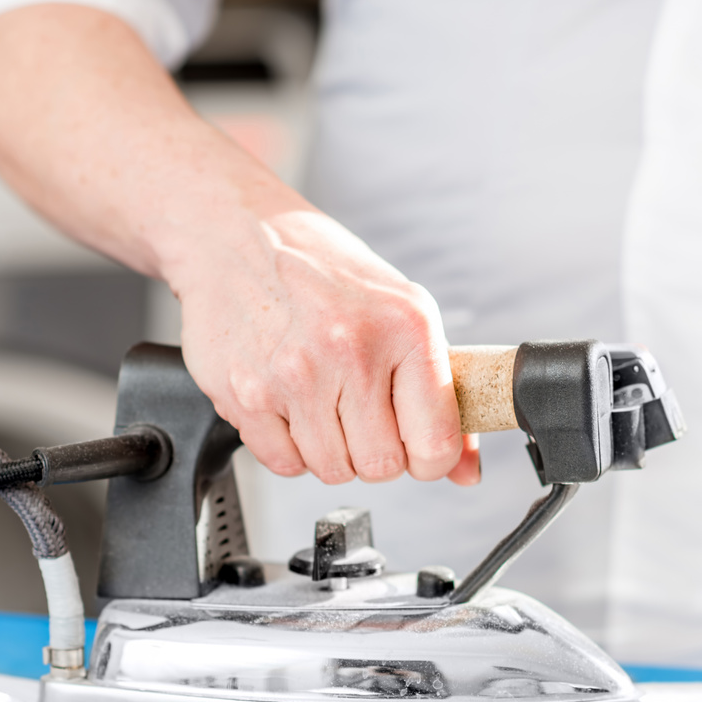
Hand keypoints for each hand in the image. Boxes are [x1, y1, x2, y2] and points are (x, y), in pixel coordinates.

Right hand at [175, 207, 478, 486]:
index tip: (419, 447)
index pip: (435, 443)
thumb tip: (464, 468)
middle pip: (381, 466)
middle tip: (364, 416)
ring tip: (323, 402)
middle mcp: (350, 348)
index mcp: (405, 325)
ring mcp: (295, 374)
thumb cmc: (321, 270)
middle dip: (376, 453)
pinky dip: (290, 447)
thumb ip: (440, 392)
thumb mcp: (399, 311)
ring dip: (332, 450)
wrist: (236, 231)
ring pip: (332, 469)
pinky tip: (290, 404)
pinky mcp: (247, 393)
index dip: (430, 458)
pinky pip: (284, 463)